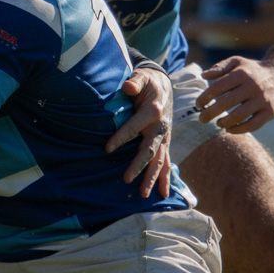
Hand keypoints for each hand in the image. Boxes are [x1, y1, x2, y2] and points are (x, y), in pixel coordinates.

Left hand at [106, 67, 171, 196]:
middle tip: (126, 179)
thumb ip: (135, 82)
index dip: (121, 137)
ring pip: (159, 161)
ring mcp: (164, 138)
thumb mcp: (142, 77)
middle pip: (149, 150)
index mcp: (153, 111)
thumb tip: (127, 87)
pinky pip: (166, 163)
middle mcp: (161, 127)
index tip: (107, 149)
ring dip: (152, 178)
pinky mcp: (164, 143)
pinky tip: (163, 194)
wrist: (164, 86)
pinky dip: (166, 178)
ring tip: (143, 194)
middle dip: (138, 165)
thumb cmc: (149, 83)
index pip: (134, 127)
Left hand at [197, 56, 273, 132]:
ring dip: (224, 122)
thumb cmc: (253, 70)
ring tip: (217, 123)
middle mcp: (252, 86)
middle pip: (225, 103)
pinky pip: (252, 125)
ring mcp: (262, 100)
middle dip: (210, 113)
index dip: (205, 97)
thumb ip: (220, 67)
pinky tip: (229, 129)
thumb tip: (203, 75)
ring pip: (238, 115)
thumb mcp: (237, 62)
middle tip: (202, 119)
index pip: (218, 87)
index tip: (198, 104)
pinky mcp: (270, 112)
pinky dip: (239, 129)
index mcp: (241, 73)